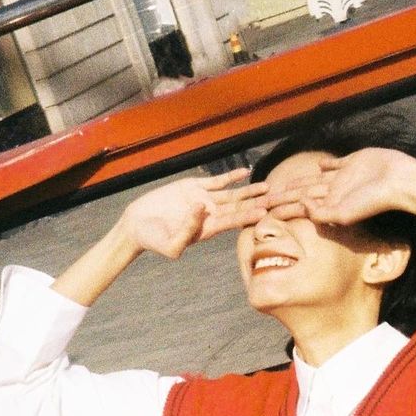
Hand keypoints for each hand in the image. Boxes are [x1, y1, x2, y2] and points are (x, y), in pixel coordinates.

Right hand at [121, 169, 268, 258]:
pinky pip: (217, 181)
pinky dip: (230, 176)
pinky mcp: (194, 187)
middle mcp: (210, 214)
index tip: (263, 213)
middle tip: (277, 200)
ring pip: (232, 194)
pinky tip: (245, 171)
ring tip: (268, 186)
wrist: (138, 225)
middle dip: (257, 204)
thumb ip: (188, 230)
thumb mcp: (170, 244)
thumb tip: (202, 207)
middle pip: (239, 207)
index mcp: (207, 229)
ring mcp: (204, 200)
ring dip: (249, 190)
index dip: (247, 216)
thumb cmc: (154, 240)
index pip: (232, 222)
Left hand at [264, 148, 415, 230]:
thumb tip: (302, 208)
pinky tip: (317, 165)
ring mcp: (343, 177)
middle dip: (283, 197)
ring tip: (282, 183)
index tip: (263, 212)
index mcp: (329, 204)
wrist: (399, 181)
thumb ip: (321, 213)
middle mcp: (333, 192)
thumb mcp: (344, 213)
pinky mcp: (353, 162)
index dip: (281, 209)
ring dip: (298, 182)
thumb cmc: (373, 201)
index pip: (299, 208)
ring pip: (313, 180)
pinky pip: (335, 164)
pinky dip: (325, 165)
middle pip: (302, 194)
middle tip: (263, 198)